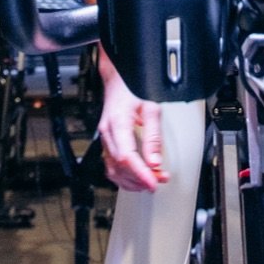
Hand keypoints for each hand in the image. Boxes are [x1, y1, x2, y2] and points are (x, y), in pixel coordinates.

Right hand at [99, 64, 167, 191]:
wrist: (118, 80)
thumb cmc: (133, 89)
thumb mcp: (151, 108)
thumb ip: (154, 136)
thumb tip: (155, 162)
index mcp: (117, 123)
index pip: (126, 157)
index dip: (141, 174)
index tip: (154, 183)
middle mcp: (107, 134)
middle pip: (120, 167)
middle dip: (140, 179)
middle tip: (159, 181)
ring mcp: (104, 139)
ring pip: (113, 171)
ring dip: (132, 181)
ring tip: (151, 181)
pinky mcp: (106, 144)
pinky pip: (111, 167)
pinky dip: (124, 177)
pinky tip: (137, 179)